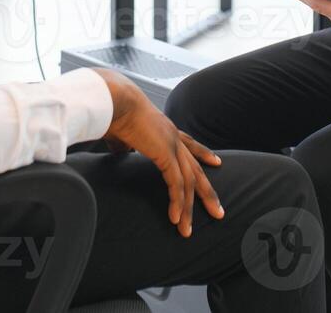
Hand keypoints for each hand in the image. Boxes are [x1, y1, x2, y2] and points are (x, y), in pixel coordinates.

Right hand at [92, 68, 224, 236]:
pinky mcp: (165, 154)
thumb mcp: (121, 133)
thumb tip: (120, 152)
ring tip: (188, 229)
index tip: (216, 162)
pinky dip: (177, 202)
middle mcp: (173, 136)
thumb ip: (124, 145)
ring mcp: (172, 145)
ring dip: (189, 207)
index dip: (203, 153)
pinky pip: (176, 184)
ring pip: (189, 181)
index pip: (189, 143)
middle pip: (196, 167)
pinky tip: (175, 218)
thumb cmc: (113, 111)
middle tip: (218, 210)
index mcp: (164, 129)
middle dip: (208, 191)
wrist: (114, 101)